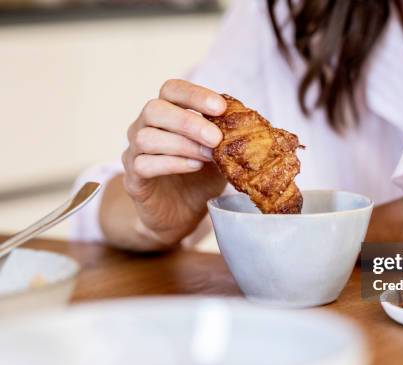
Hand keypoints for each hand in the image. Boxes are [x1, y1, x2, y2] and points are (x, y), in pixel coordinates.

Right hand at [122, 79, 227, 246]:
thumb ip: (227, 137)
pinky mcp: (133, 179)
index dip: (195, 94)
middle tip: (216, 138)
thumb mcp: (220, 154)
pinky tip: (194, 166)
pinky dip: (172, 163)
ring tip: (208, 156)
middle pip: (154, 109)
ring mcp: (134, 152)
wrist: (182, 215)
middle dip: (188, 121)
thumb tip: (247, 124)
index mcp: (166, 113)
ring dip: (183, 144)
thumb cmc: (200, 178)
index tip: (221, 108)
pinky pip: (143, 164)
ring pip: (147, 137)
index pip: (171, 90)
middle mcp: (144, 127)